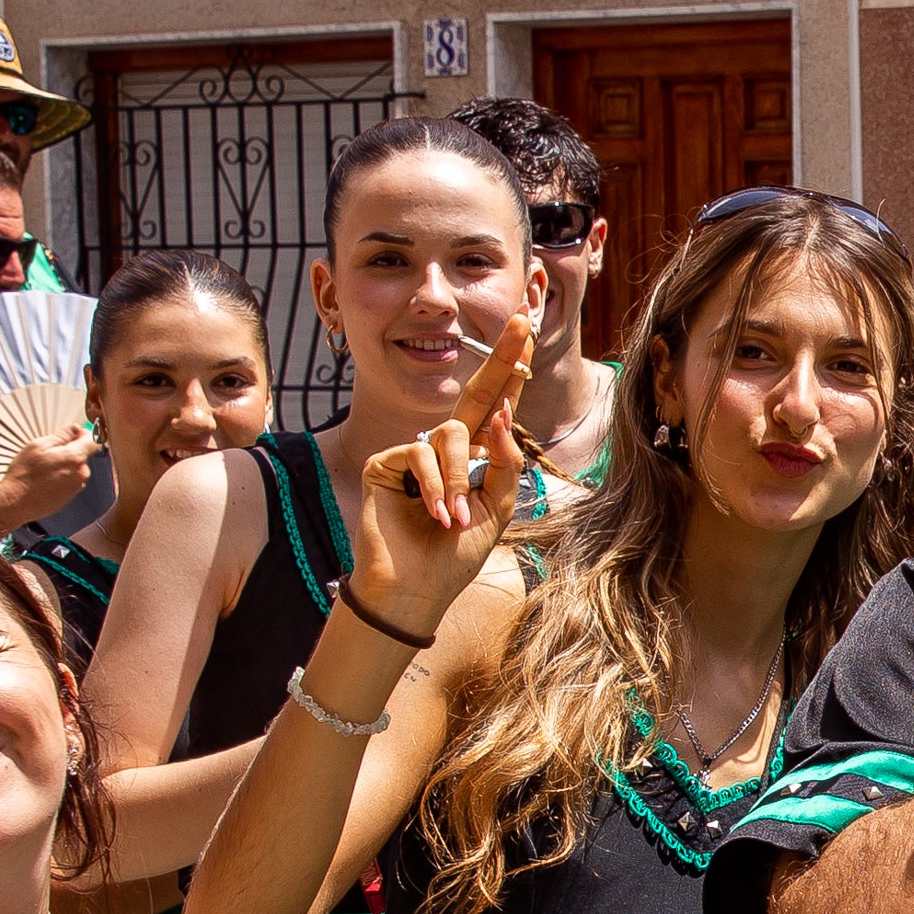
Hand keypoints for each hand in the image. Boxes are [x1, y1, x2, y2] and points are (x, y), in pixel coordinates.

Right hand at [0, 421, 95, 525]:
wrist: (17, 502)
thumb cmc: (25, 474)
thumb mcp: (39, 445)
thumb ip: (62, 435)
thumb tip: (75, 429)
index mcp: (75, 458)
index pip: (94, 441)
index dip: (85, 434)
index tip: (74, 433)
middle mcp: (81, 473)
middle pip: (83, 455)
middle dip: (69, 450)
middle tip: (48, 452)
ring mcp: (76, 487)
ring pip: (75, 468)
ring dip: (64, 464)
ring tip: (44, 468)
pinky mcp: (70, 497)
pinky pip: (69, 480)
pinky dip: (60, 477)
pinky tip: (45, 479)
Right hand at [353, 314, 534, 628]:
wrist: (415, 591)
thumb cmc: (453, 556)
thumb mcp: (496, 511)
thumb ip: (505, 464)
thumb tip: (501, 416)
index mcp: (472, 457)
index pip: (495, 407)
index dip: (511, 374)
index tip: (528, 333)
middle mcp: (442, 447)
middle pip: (474, 395)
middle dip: (501, 359)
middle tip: (522, 323)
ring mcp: (412, 452)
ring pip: (451, 436)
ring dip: (460, 480)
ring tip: (457, 519)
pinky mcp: (384, 462)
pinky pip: (420, 455)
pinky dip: (436, 487)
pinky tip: (437, 516)